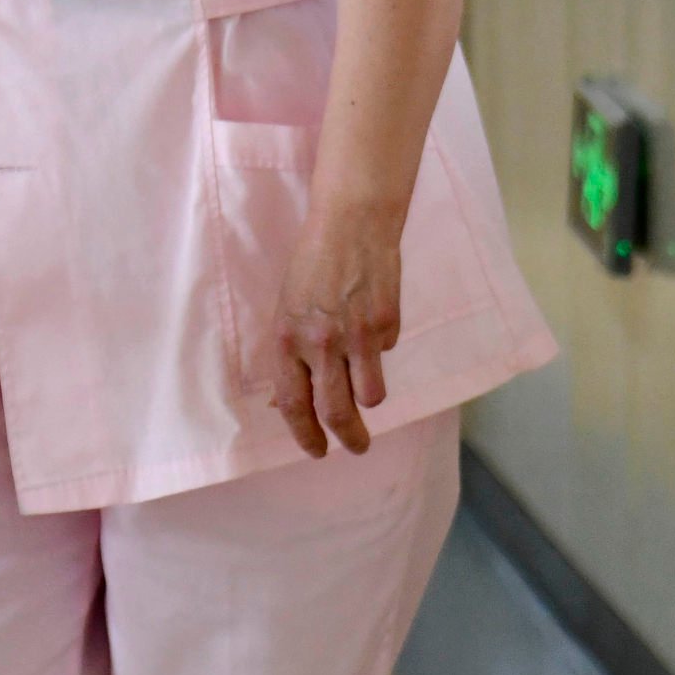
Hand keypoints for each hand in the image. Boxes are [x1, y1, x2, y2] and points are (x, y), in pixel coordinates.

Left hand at [260, 196, 404, 455]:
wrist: (351, 224)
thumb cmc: (311, 264)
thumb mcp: (286, 308)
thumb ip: (291, 353)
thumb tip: (288, 401)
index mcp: (286, 338)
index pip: (294, 403)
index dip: (305, 434)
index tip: (317, 450)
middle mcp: (320, 343)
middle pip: (337, 412)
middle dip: (349, 439)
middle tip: (356, 448)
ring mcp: (358, 337)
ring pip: (371, 395)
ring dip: (369, 394)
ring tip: (365, 379)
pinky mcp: (387, 325)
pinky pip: (386, 353)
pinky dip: (380, 348)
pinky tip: (371, 318)